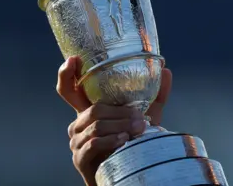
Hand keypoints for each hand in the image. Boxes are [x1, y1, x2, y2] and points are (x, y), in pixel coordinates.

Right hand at [56, 56, 172, 185]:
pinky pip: (93, 144)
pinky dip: (111, 140)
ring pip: (96, 125)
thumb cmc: (133, 143)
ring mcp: (77, 142)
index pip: (70, 90)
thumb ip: (156, 95)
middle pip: (91, 109)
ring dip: (120, 126)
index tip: (73, 60)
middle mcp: (78, 124)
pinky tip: (124, 141)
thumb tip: (165, 70)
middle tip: (139, 116)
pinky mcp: (80, 158)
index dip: (67, 74)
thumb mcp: (146, 117)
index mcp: (89, 111)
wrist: (129, 173)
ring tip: (138, 130)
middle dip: (118, 112)